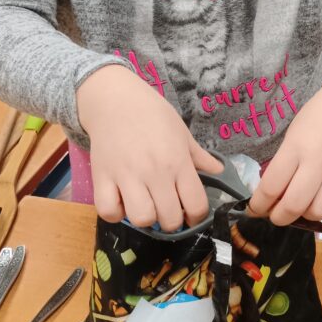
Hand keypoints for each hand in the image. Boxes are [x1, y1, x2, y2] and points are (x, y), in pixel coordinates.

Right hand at [77, 64, 222, 230]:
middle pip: (169, 218)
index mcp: (178, 162)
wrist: (116, 99)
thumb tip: (220, 172)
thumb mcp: (182, 133)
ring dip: (145, 219)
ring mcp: (126, 176)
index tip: (191, 216)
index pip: (196, 204)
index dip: (197, 217)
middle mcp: (155, 172)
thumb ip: (200, 156)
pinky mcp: (101, 177)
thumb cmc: (153, 115)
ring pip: (141, 219)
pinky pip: (108, 211)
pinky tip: (121, 202)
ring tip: (145, 205)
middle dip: (172, 221)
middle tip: (168, 210)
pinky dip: (115, 213)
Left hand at [248, 73, 321, 224]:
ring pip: (321, 211)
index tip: (254, 209)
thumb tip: (272, 194)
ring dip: (308, 216)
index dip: (257, 205)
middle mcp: (320, 160)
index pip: (270, 187)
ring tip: (305, 207)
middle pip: (294, 205)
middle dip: (278, 217)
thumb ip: (284, 161)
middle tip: (277, 214)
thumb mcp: (294, 131)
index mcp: (297, 146)